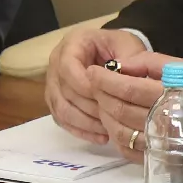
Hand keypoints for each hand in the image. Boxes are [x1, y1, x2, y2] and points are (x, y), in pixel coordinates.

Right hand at [44, 26, 148, 143]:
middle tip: (112, 120)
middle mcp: (56, 62)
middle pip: (64, 91)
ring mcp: (53, 83)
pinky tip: (100, 138)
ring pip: (61, 109)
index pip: (68, 68)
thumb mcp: (128, 46)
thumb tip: (122, 80)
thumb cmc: (120, 47)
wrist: (112, 52)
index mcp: (72, 44)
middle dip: (88, 108)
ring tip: (108, 131)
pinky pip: (62, 120)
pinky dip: (80, 131)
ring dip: (84, 123)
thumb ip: (129, 60)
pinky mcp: (56, 101)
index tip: (107, 99)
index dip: (85, 86)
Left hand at [93, 51, 182, 162]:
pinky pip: (128, 150)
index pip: (130, 88)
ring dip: (103, 115)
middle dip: (101, 95)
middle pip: (121, 110)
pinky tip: (111, 123)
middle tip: (93, 83)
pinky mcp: (158, 157)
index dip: (107, 80)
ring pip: (120, 131)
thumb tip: (120, 65)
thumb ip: (150, 63)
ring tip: (100, 101)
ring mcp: (161, 143)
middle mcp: (165, 122)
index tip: (92, 71)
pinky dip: (113, 136)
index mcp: (172, 96)